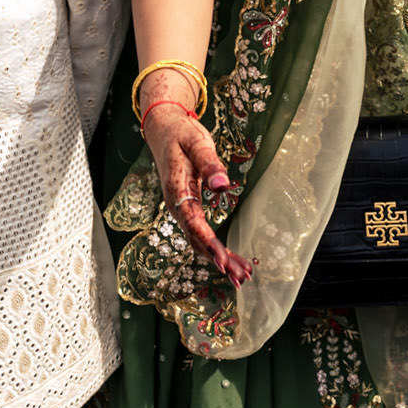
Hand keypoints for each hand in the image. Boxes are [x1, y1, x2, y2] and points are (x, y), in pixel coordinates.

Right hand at [139, 77, 251, 285]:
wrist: (164, 130)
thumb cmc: (181, 134)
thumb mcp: (196, 143)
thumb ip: (209, 163)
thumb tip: (223, 186)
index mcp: (176, 191)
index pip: (193, 224)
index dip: (209, 244)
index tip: (224, 262)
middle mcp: (176, 205)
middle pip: (197, 239)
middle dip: (220, 260)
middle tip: (242, 277)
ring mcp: (181, 208)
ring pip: (199, 240)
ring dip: (220, 258)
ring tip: (243, 275)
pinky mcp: (188, 208)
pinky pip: (201, 233)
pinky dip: (216, 248)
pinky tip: (232, 258)